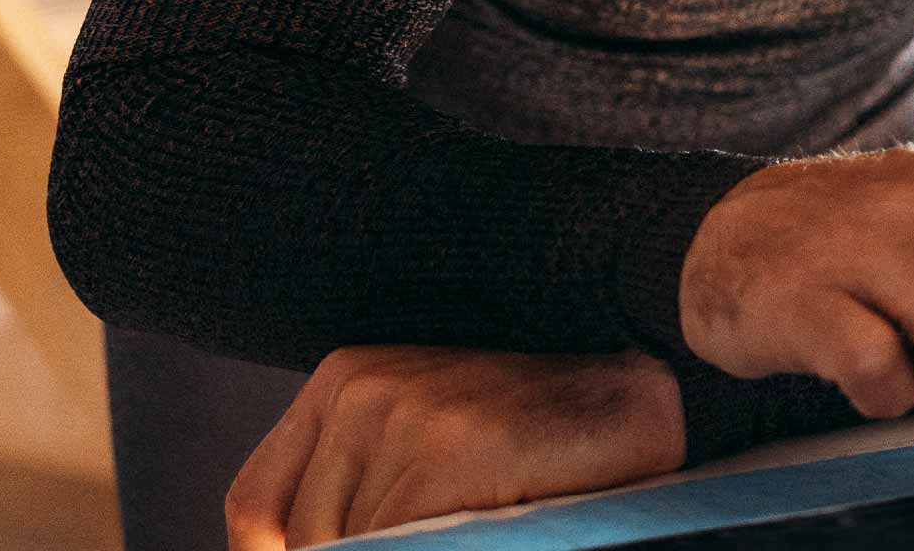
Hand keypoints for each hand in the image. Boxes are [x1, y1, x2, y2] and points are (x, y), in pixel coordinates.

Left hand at [226, 345, 680, 549]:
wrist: (655, 388)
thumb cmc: (545, 436)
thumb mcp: (429, 450)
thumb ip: (368, 495)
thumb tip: (303, 550)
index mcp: (343, 379)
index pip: (258, 508)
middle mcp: (361, 387)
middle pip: (310, 537)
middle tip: (442, 537)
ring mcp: (405, 413)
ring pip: (358, 544)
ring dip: (416, 549)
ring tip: (479, 525)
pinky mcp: (452, 446)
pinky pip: (408, 544)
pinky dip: (443, 548)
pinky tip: (494, 527)